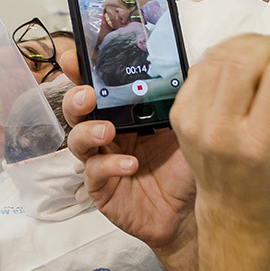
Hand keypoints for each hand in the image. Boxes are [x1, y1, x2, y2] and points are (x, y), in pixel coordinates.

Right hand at [60, 50, 194, 251]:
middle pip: (77, 111)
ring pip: (77, 140)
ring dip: (87, 131)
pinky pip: (94, 173)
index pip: (98, 88)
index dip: (81, 72)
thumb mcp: (188, 128)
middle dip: (75, 99)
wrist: (190, 211)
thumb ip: (185, 99)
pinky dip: (110, 166)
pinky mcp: (101, 188)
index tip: (73, 58)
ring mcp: (101, 161)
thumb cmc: (185, 169)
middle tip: (88, 95)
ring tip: (107, 131)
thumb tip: (196, 65)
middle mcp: (109, 135)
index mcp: (125, 114)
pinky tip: (131, 166)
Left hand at [171, 35, 269, 221]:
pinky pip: (203, 65)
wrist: (234, 203)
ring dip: (248, 46)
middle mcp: (222, 130)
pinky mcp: (179, 112)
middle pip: (246, 57)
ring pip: (221, 54)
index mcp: (262, 143)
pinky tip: (239, 72)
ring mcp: (194, 119)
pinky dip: (226, 59)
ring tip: (263, 59)